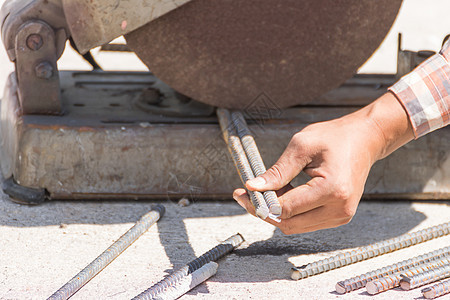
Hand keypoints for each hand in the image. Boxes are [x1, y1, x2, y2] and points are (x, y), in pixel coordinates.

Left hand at [233, 93, 413, 233]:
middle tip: (248, 193)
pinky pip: (305, 222)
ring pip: (295, 226)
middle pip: (288, 223)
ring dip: (276, 211)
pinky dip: (290, 211)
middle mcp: (340, 209)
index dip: (260, 202)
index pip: (285, 208)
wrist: (364, 140)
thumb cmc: (334, 138)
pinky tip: (284, 193)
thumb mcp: (301, 146)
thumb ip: (277, 171)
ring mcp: (341, 216)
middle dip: (264, 210)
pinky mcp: (339, 217)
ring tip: (269, 188)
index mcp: (332, 189)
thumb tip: (253, 187)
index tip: (242, 192)